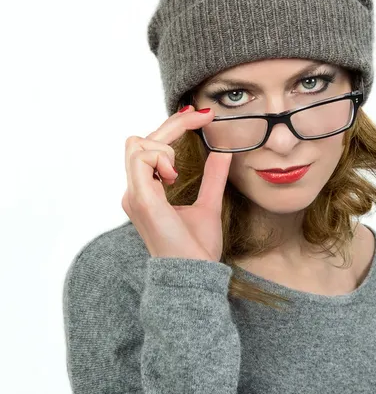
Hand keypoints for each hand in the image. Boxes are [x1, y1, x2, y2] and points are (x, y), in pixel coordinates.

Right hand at [121, 105, 232, 260]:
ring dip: (164, 146)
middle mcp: (135, 191)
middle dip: (173, 125)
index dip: (173, 128)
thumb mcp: (209, 205)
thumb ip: (213, 178)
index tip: (200, 117)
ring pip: (137, 145)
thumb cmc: (196, 249)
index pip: (151, 148)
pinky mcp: (141, 199)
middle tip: (202, 118)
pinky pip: (141, 158)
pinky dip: (161, 158)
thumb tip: (223, 151)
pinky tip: (174, 177)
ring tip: (179, 172)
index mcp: (146, 192)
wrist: (193, 276)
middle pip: (141, 140)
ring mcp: (134, 195)